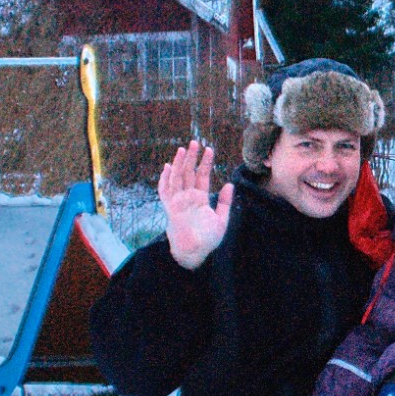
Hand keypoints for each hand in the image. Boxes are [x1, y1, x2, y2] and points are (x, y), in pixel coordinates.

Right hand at [158, 140, 233, 269]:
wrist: (196, 253)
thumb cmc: (208, 239)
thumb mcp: (222, 219)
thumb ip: (225, 202)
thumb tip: (229, 184)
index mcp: (200, 199)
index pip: (202, 176)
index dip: (205, 163)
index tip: (209, 150)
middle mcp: (188, 198)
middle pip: (189, 173)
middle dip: (192, 158)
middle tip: (195, 142)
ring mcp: (178, 202)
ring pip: (177, 178)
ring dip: (180, 163)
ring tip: (184, 149)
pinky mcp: (171, 208)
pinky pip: (165, 191)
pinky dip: (165, 179)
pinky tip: (168, 167)